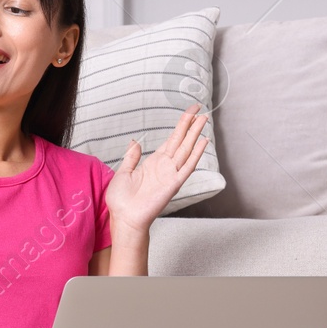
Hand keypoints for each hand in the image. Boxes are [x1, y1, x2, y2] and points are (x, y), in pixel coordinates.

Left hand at [104, 105, 208, 233]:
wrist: (124, 218)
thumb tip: (135, 142)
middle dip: (191, 124)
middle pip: (182, 141)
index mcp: (154, 162)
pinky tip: (203, 142)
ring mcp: (170, 174)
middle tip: (201, 109)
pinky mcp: (173, 184)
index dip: (181, 125)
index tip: (189, 113)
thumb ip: (132, 156)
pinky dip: (196, 155)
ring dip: (195, 134)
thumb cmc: (122, 200)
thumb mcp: (123, 172)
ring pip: (186, 149)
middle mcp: (165, 166)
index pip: (171, 139)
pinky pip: (187, 167)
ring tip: (204, 119)